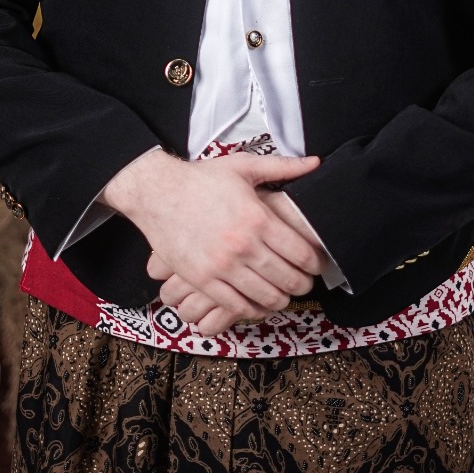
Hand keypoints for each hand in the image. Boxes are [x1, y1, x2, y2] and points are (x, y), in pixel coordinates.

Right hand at [146, 184, 331, 334]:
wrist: (157, 193)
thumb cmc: (201, 179)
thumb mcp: (243, 167)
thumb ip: (282, 167)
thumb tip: (316, 163)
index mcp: (257, 218)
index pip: (301, 253)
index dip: (315, 264)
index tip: (316, 265)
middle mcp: (243, 245)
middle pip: (288, 279)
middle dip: (302, 285)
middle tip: (304, 283)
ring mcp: (222, 266)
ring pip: (265, 297)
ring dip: (280, 300)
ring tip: (283, 295)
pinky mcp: (202, 280)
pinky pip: (235, 306)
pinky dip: (252, 310)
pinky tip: (257, 304)